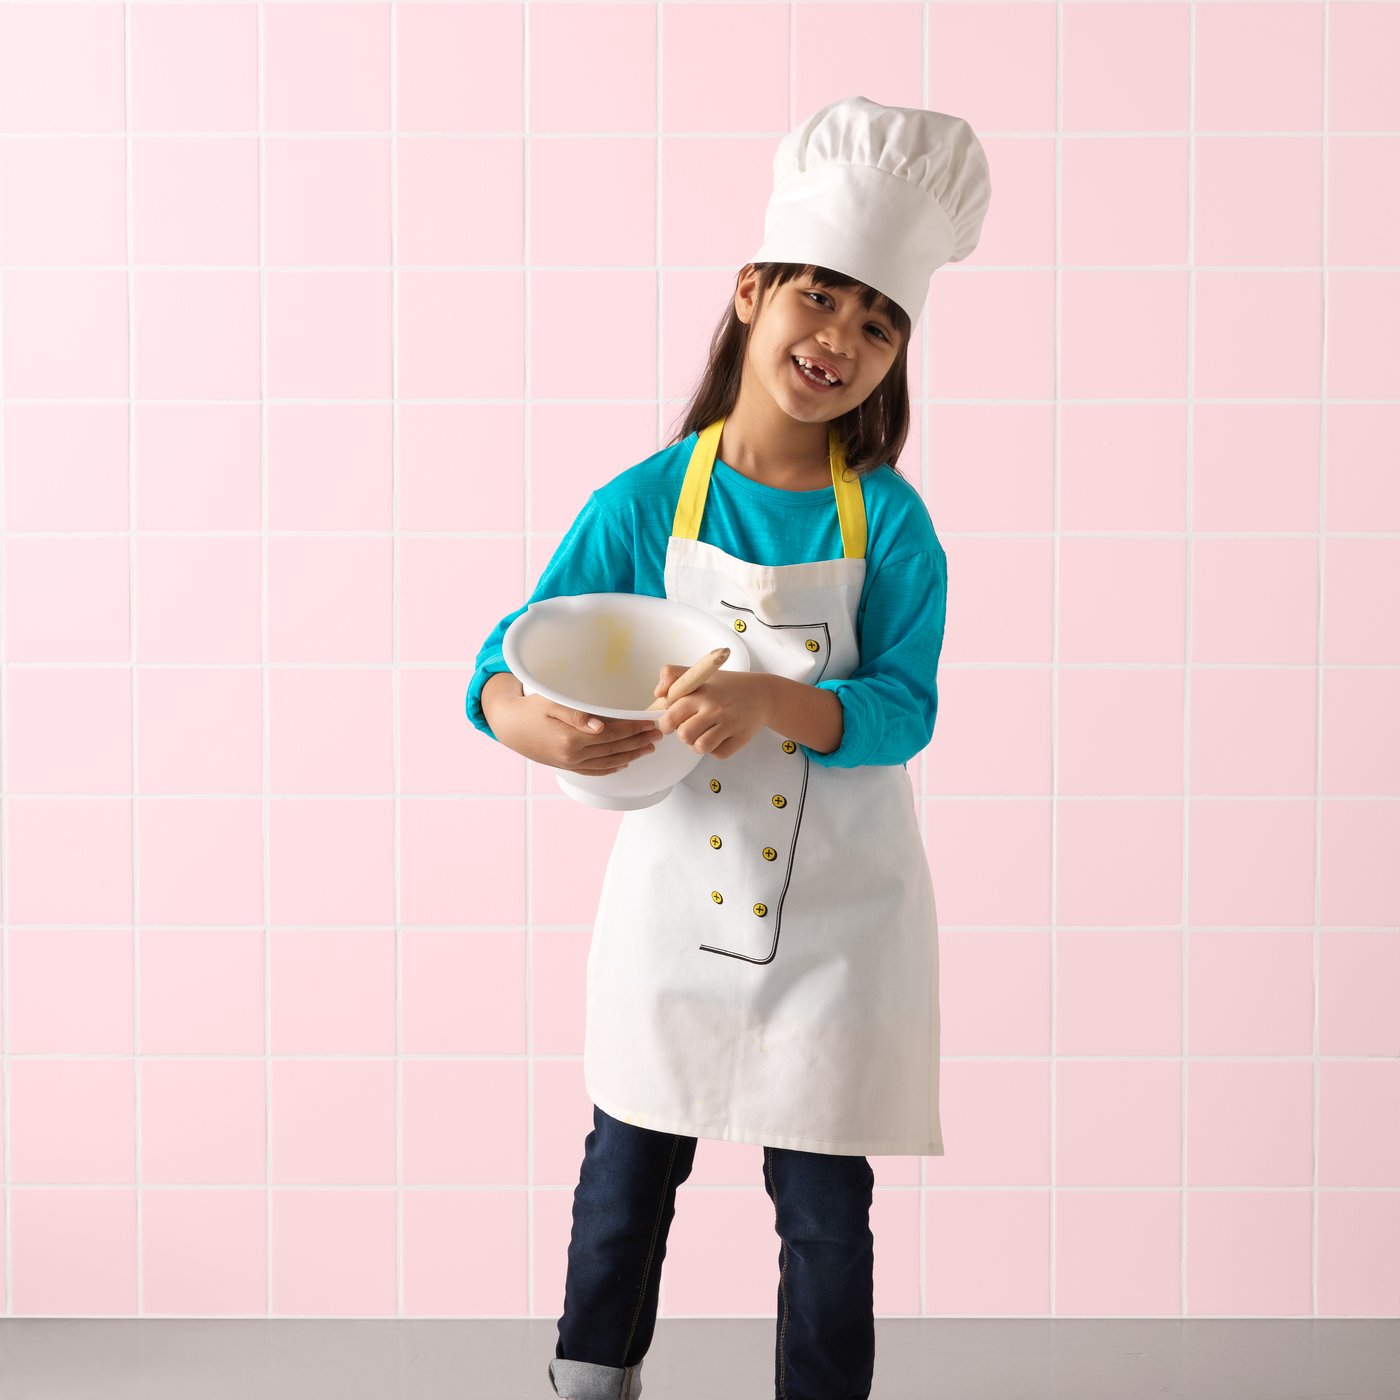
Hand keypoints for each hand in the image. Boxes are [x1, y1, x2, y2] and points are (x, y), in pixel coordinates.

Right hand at [483, 674, 659, 773]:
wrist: (509, 726)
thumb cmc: (530, 708)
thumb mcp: (551, 703)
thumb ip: (577, 714)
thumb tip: (601, 727)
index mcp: (573, 738)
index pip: (614, 733)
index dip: (635, 728)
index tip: (651, 722)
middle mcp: (574, 755)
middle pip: (616, 749)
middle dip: (639, 741)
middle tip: (659, 734)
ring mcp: (571, 764)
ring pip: (610, 762)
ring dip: (632, 755)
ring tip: (648, 748)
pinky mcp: (567, 767)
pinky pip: (595, 771)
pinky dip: (612, 768)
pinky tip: (624, 763)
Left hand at [651, 665, 771, 758]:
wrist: (763, 695)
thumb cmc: (728, 686)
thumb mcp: (701, 674)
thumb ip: (673, 675)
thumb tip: (657, 694)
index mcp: (701, 693)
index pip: (671, 715)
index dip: (666, 723)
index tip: (670, 723)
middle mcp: (715, 708)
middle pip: (684, 735)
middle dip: (683, 734)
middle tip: (690, 727)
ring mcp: (729, 725)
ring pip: (699, 747)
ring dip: (697, 744)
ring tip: (703, 733)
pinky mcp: (740, 739)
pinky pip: (717, 754)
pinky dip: (715, 749)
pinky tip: (719, 737)